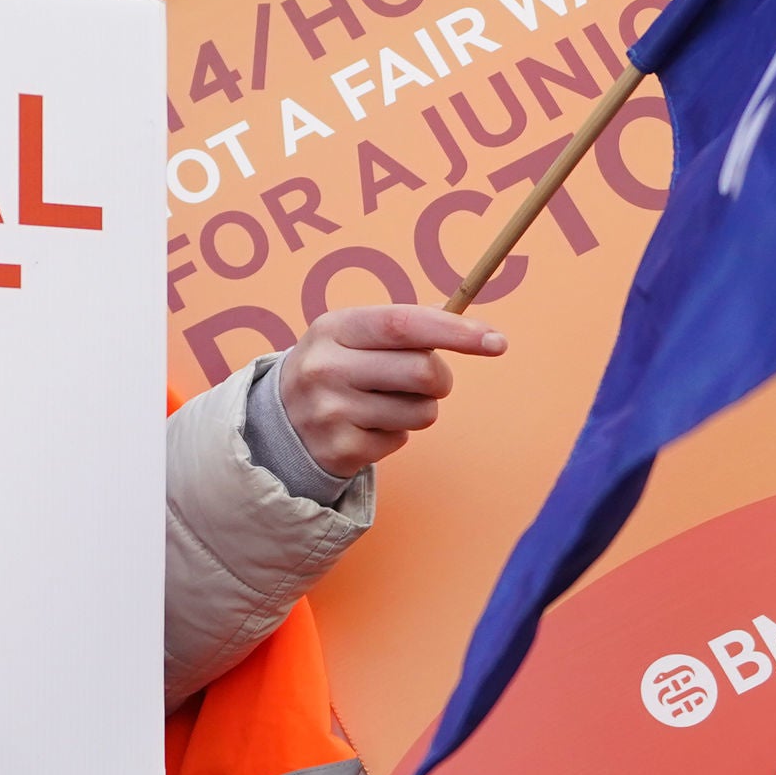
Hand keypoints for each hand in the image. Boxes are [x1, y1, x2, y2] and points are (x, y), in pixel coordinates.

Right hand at [273, 304, 506, 476]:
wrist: (278, 421)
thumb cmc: (335, 367)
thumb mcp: (352, 335)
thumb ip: (405, 327)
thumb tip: (470, 326)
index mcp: (334, 328)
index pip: (405, 324)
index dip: (456, 331)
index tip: (496, 341)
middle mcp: (327, 368)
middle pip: (423, 371)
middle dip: (440, 379)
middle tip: (428, 381)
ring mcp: (332, 412)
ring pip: (422, 412)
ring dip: (419, 408)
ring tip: (387, 403)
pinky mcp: (341, 450)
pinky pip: (402, 439)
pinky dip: (397, 432)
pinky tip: (368, 426)